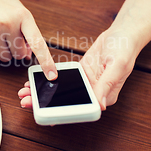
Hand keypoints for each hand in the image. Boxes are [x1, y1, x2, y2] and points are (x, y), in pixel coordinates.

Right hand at [0, 0, 57, 80]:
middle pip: (20, 54)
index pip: (38, 43)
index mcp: (23, 16)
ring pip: (6, 57)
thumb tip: (28, 54)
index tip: (52, 75)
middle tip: (8, 37)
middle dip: (16, 50)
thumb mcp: (17, 11)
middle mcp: (10, 23)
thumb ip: (26, 32)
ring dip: (3, 51)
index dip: (46, 61)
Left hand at [18, 27, 138, 109]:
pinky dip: (49, 81)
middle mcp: (94, 92)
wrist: (123, 33)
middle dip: (45, 104)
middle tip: (26, 102)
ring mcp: (86, 82)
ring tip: (26, 92)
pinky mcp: (81, 72)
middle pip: (66, 103)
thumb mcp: (117, 67)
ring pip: (61, 92)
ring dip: (44, 93)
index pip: (80, 110)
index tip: (46, 116)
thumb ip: (107, 86)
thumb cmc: (125, 50)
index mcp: (104, 96)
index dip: (61, 114)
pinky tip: (35, 81)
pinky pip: (62, 79)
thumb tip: (99, 105)